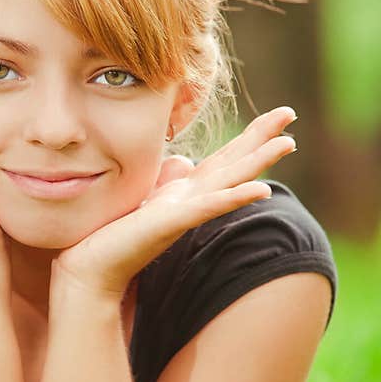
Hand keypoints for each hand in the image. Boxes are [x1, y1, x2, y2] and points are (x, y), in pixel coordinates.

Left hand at [53, 107, 298, 294]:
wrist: (90, 268)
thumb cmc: (112, 235)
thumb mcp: (144, 196)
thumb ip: (166, 178)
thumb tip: (182, 161)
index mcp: (185, 193)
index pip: (224, 160)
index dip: (249, 137)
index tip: (276, 116)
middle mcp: (191, 201)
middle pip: (235, 163)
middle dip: (263, 138)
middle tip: (290, 113)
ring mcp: (185, 213)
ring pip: (230, 182)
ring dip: (260, 163)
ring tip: (288, 143)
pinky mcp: (172, 224)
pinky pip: (208, 208)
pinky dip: (234, 198)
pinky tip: (260, 190)